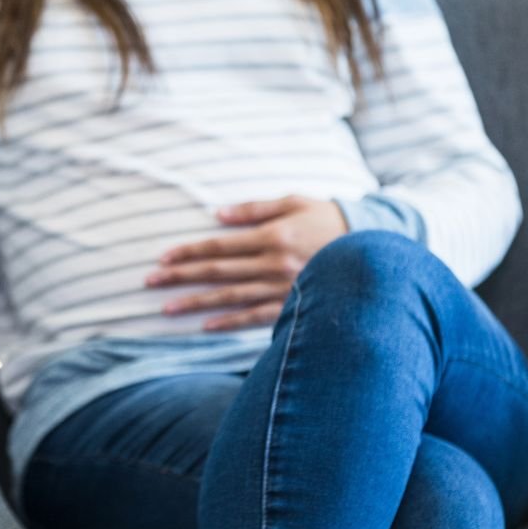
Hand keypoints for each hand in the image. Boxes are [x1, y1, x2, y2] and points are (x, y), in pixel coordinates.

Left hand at [146, 195, 347, 330]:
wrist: (377, 250)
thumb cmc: (331, 220)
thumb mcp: (295, 202)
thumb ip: (255, 208)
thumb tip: (217, 213)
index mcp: (271, 235)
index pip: (218, 245)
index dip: (188, 251)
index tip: (162, 257)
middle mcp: (272, 263)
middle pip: (217, 271)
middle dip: (181, 276)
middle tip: (150, 281)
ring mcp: (283, 288)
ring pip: (230, 296)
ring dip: (196, 302)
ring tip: (166, 308)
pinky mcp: (293, 306)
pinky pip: (255, 317)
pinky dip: (229, 322)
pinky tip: (205, 326)